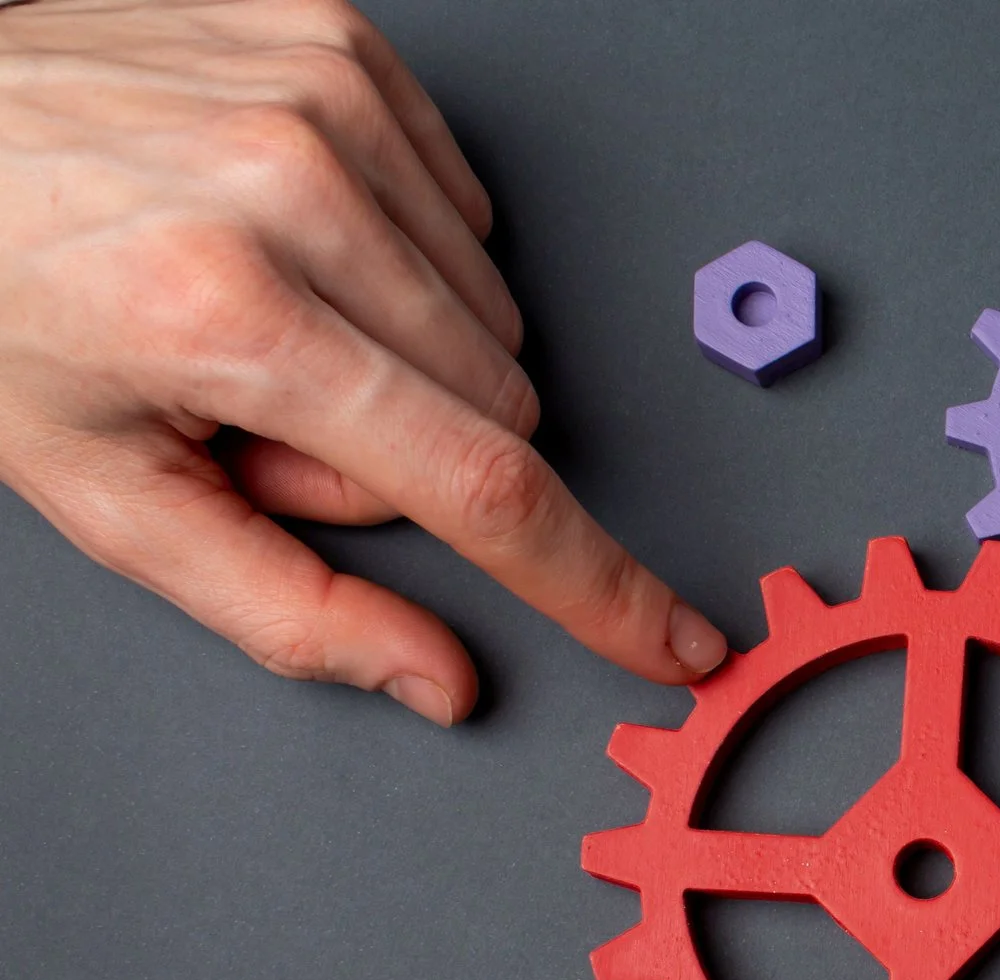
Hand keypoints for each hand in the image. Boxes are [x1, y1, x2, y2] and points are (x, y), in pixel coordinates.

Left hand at [0, 0, 724, 723]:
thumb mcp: (106, 496)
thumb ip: (286, 611)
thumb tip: (438, 678)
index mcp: (228, 317)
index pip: (479, 486)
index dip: (593, 584)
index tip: (674, 636)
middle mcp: (290, 191)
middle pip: (492, 406)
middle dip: (407, 446)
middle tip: (273, 411)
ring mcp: (326, 103)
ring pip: (491, 318)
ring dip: (408, 350)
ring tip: (273, 317)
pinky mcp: (346, 48)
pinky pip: (470, 215)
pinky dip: (405, 252)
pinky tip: (300, 242)